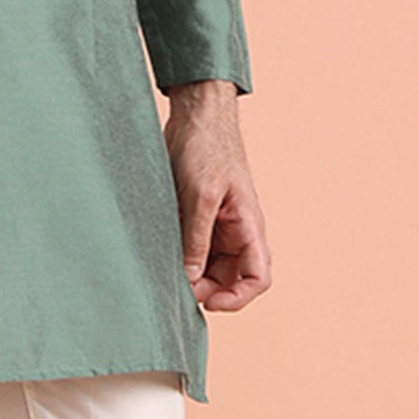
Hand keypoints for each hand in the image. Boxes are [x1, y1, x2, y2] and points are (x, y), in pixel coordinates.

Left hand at [162, 82, 269, 311]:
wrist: (195, 115)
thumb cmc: (207, 147)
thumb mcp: (201, 196)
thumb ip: (196, 239)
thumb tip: (191, 280)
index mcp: (249, 226)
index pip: (258, 276)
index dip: (238, 297)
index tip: (209, 303)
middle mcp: (236, 231)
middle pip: (229, 279)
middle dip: (206, 289)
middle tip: (175, 287)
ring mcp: (217, 226)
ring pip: (208, 267)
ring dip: (190, 275)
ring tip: (165, 271)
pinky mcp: (197, 218)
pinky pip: (192, 249)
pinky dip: (179, 257)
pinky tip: (160, 255)